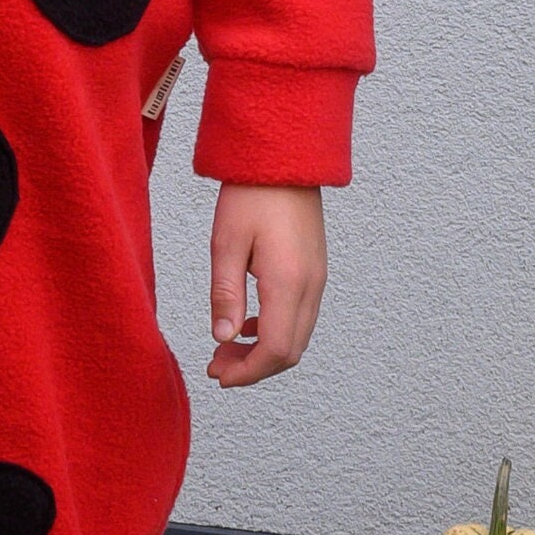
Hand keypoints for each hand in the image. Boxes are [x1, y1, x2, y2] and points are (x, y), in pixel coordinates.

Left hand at [207, 183, 326, 387]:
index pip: (275, 350)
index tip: (219, 375)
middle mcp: (311, 286)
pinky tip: (247, 323)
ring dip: (264, 351)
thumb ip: (225, 294)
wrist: (285, 159)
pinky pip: (301, 316)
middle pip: (290, 351)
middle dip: (254, 368)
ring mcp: (318, 279)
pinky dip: (275, 331)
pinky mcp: (315, 271)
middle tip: (217, 366)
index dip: (247, 372)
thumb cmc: (252, 194)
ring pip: (297, 337)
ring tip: (226, 348)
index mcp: (289, 282)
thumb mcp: (226, 242)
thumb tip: (224, 339)